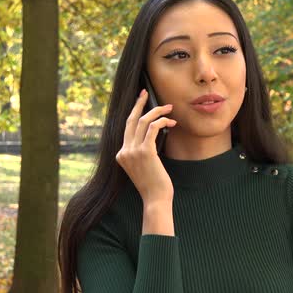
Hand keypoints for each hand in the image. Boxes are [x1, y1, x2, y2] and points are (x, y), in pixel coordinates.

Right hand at [115, 89, 177, 205]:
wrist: (156, 200)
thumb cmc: (154, 185)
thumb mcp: (144, 166)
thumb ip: (143, 151)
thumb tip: (154, 133)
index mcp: (121, 155)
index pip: (127, 128)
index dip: (135, 114)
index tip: (141, 102)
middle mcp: (124, 151)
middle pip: (130, 120)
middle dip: (138, 104)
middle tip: (145, 93)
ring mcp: (133, 151)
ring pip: (142, 121)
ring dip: (157, 112)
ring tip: (169, 108)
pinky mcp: (145, 152)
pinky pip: (153, 128)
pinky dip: (162, 121)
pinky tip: (171, 122)